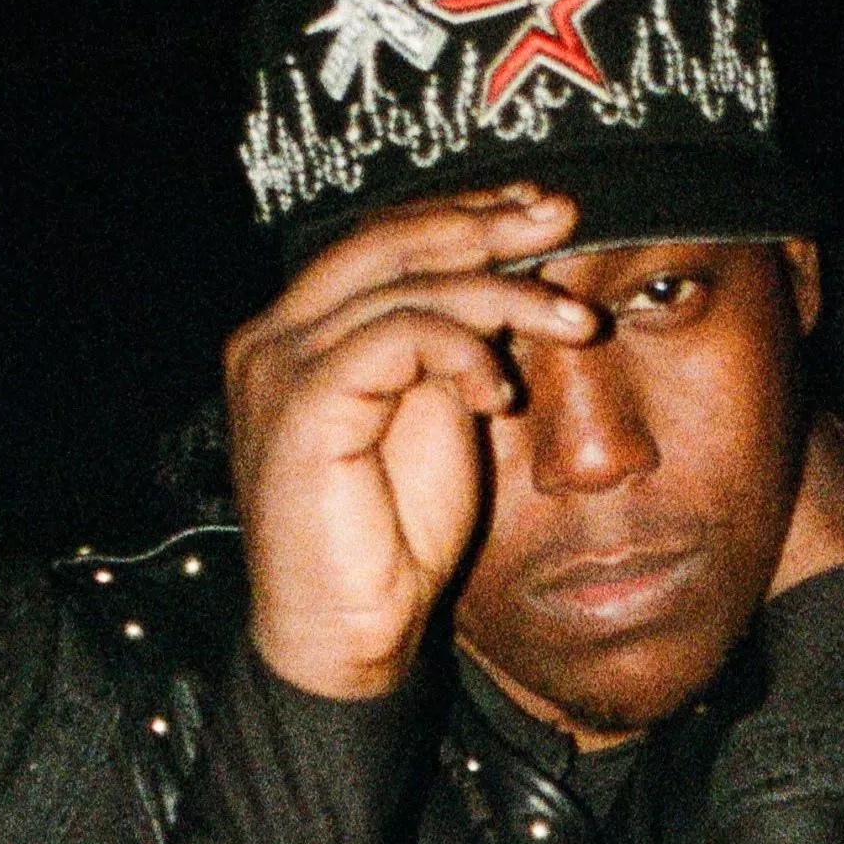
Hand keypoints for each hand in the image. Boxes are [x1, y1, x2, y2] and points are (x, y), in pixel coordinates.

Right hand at [224, 184, 596, 699]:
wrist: (349, 635)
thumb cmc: (393, 536)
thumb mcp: (436, 413)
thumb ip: (450, 342)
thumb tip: (508, 273)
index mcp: (300, 331)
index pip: (381, 239)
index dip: (462, 214)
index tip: (540, 209)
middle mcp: (273, 336)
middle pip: (386, 240)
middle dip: (484, 226)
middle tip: (560, 219)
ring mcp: (278, 367)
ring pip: (403, 285)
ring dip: (500, 295)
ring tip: (569, 323)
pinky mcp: (299, 404)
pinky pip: (394, 337)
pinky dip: (461, 349)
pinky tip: (501, 390)